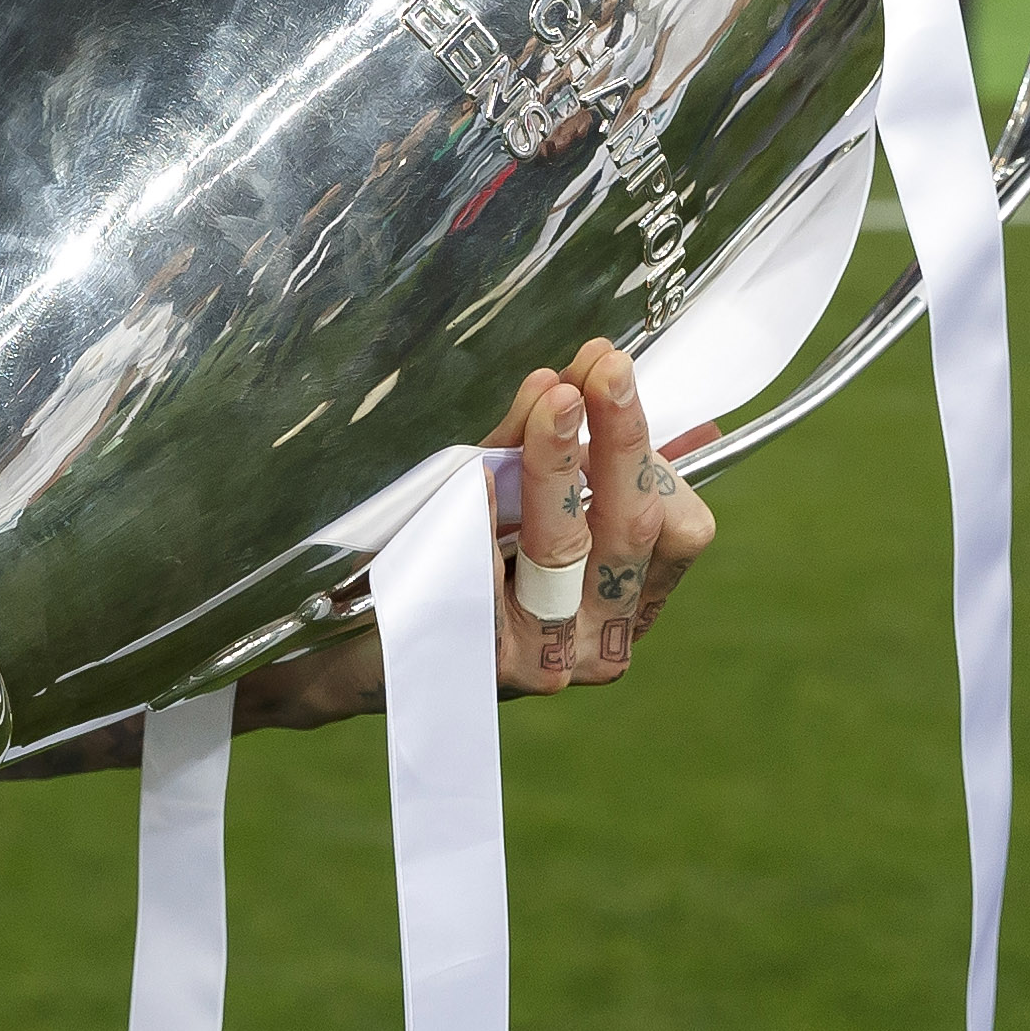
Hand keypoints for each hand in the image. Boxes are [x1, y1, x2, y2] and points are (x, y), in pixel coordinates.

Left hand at [232, 336, 713, 732]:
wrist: (350, 649)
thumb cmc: (443, 566)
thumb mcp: (506, 497)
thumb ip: (548, 442)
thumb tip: (599, 371)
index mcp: (626, 597)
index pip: (679, 527)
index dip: (654, 450)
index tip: (610, 375)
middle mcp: (601, 637)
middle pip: (633, 528)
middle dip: (620, 436)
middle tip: (603, 367)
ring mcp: (547, 656)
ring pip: (565, 548)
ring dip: (557, 462)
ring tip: (552, 397)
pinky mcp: (484, 663)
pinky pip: (486, 576)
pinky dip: (483, 516)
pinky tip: (475, 474)